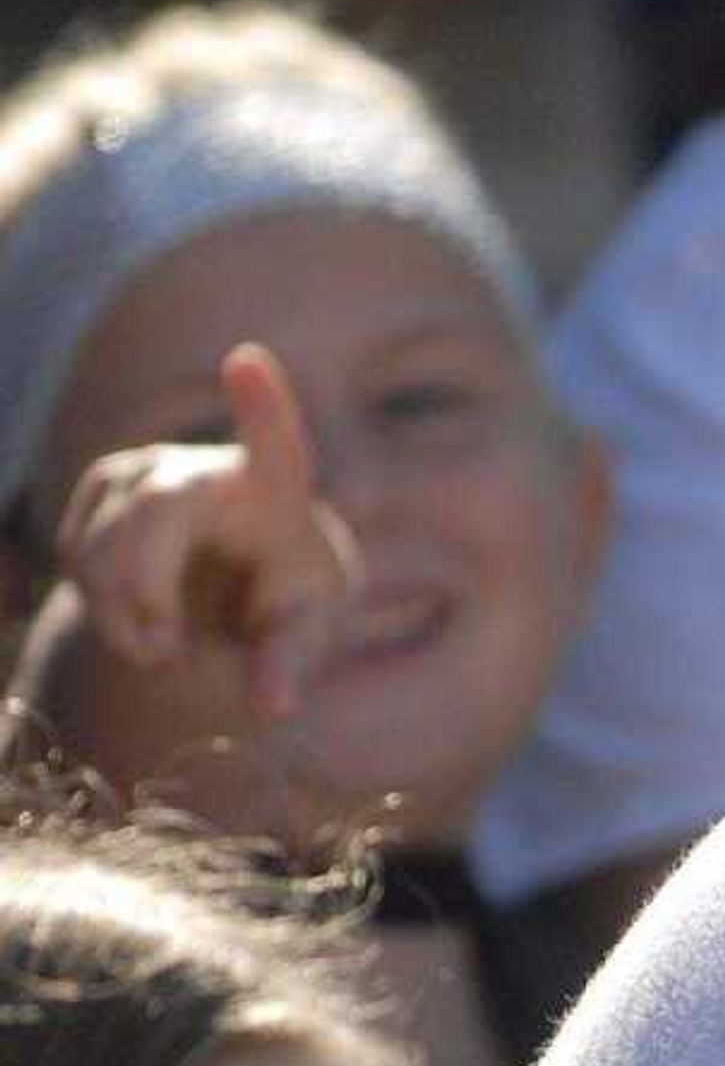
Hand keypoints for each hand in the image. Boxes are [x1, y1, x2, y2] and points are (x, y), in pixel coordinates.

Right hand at [50, 343, 357, 719]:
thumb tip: (273, 706)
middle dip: (149, 590)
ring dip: (125, 616)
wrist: (240, 581)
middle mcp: (204, 465)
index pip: (276, 446)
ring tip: (165, 652)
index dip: (263, 406)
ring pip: (102, 544)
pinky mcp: (100, 490)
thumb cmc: (291, 599)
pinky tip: (140, 624)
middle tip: (168, 658)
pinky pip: (76, 555)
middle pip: (157, 512)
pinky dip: (103, 609)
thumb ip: (291, 664)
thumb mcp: (307, 636)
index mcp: (277, 491)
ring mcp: (144, 471)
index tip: (247, 359)